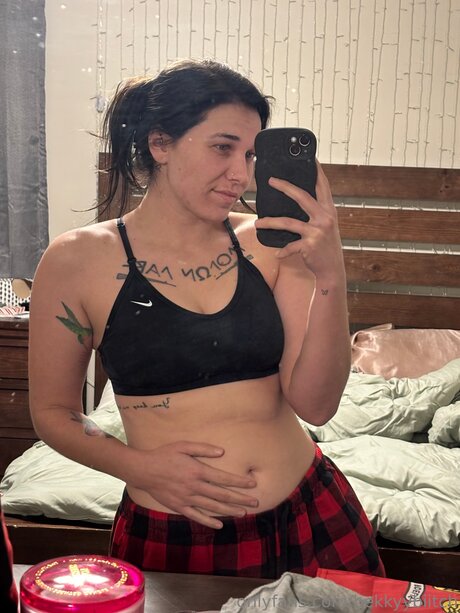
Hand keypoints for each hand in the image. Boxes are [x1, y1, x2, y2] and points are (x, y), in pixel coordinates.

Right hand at [126, 441, 258, 528]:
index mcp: (197, 470)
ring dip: (229, 510)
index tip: (252, 484)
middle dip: (240, 498)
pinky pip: (196, 516)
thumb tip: (222, 452)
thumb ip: (203, 449)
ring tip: (243, 512)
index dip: (239, 482)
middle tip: (256, 502)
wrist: (144, 470)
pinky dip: (208, 521)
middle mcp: (194, 486)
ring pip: (212, 506)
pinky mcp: (179, 506)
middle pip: (221, 494)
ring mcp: (186, 498)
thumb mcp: (183, 446)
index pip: (223, 478)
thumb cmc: (164, 455)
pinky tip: (219, 525)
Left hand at [255, 161, 344, 278]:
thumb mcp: (326, 226)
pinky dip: (283, 251)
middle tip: (271, 180)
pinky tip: (278, 254)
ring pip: (288, 222)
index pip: (323, 186)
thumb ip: (316, 213)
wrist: (332, 269)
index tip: (310, 157)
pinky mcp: (309, 245)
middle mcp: (324, 218)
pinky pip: (290, 247)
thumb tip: (297, 199)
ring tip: (258, 223)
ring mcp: (317, 232)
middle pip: (302, 196)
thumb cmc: (326, 246)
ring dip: (270, 222)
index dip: (317, 171)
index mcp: (328, 210)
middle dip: (285, 187)